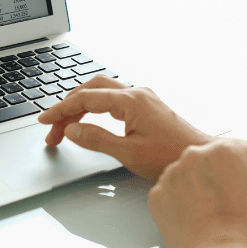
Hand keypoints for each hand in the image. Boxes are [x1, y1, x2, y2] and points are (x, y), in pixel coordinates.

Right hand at [37, 74, 211, 178]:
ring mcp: (143, 98)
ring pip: (101, 93)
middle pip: (91, 90)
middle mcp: (136, 93)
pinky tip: (89, 121)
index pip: (85, 99)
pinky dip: (95, 108)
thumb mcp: (128, 153)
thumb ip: (96, 140)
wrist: (201, 157)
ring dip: (80, 107)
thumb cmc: (171, 156)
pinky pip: (113, 99)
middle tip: (53, 129)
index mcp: (131, 101)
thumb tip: (72, 131)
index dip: (61, 110)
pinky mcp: (146, 106)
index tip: (45, 121)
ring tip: (66, 128)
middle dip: (67, 107)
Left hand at [147, 142, 246, 247]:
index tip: (238, 187)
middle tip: (222, 201)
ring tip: (206, 210)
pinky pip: (167, 192)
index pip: (229, 151)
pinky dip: (176, 202)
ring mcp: (170, 175)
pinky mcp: (156, 194)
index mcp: (222, 150)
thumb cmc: (245, 226)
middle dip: (211, 175)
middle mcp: (192, 156)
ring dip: (192, 185)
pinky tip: (191, 216)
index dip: (236, 171)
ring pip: (183, 174)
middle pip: (203, 159)